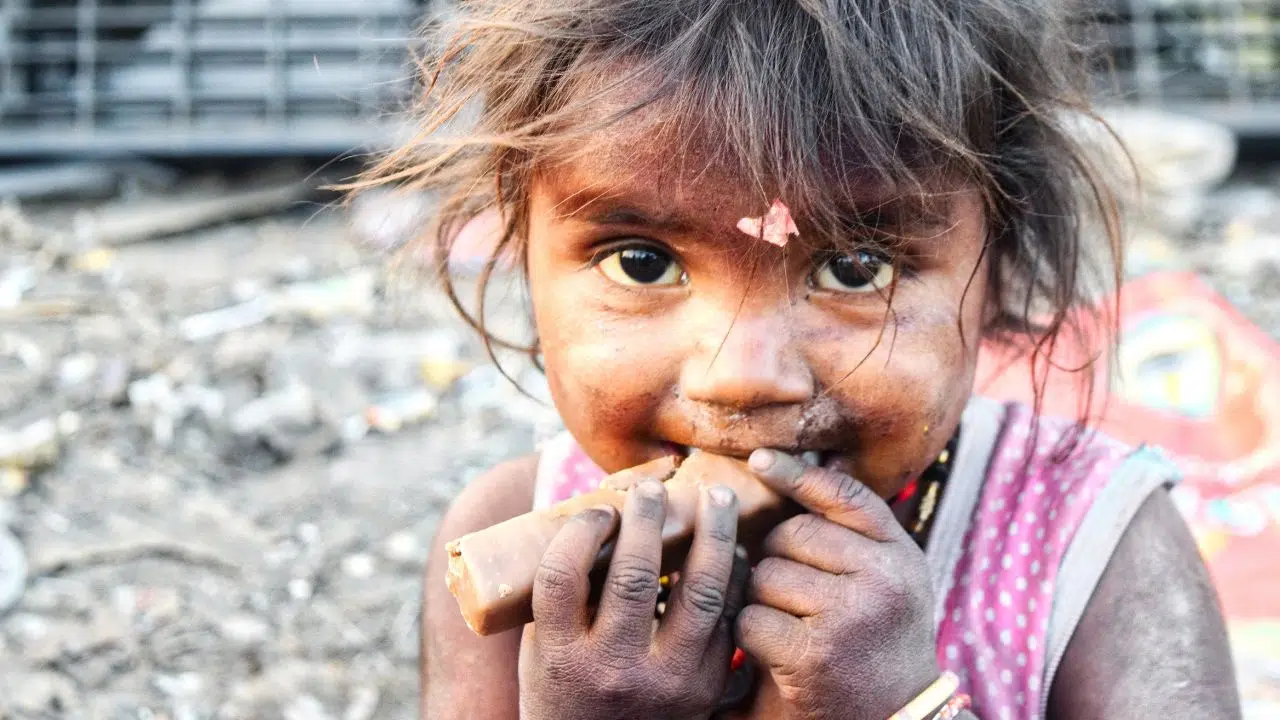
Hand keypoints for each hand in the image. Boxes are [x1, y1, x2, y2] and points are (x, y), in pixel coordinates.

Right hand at [519, 480, 749, 719]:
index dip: (581, 531)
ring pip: (701, 592)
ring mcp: (666, 682)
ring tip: (717, 497)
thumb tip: (593, 513)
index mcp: (561, 658)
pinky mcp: (706, 689)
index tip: (599, 511)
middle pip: (634, 576)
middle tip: (653, 490)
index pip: (563, 576)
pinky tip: (733, 549)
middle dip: (647, 518)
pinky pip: (728, 619)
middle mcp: (613, 671)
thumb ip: (563, 594)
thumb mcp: (544, 650)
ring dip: (713, 533)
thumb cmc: (567, 693)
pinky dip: (734, 577)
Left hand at [735, 451, 941, 719]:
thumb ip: (851, 534)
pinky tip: (778, 655)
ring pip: (767, 575)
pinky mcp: (814, 654)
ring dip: (763, 601)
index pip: (845, 495)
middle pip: (791, 535)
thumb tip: (785, 466)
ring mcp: (851, 616)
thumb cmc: (875, 647)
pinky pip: (752, 619)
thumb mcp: (884, 582)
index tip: (759, 460)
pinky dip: (751, 638)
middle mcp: (884, 580)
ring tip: (793, 629)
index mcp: (902, 556)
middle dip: (777, 560)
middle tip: (797, 601)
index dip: (799, 474)